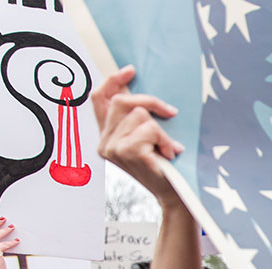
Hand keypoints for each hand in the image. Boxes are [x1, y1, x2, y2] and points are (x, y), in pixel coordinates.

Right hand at [92, 65, 183, 208]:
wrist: (173, 195)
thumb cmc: (164, 166)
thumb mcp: (149, 139)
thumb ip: (138, 119)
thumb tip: (139, 90)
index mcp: (107, 136)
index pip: (98, 99)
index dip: (112, 81)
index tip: (130, 70)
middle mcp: (104, 142)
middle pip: (122, 101)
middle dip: (151, 102)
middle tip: (171, 112)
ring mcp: (112, 147)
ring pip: (140, 115)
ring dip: (162, 131)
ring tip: (168, 149)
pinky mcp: (125, 151)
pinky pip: (149, 128)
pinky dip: (164, 139)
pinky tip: (168, 154)